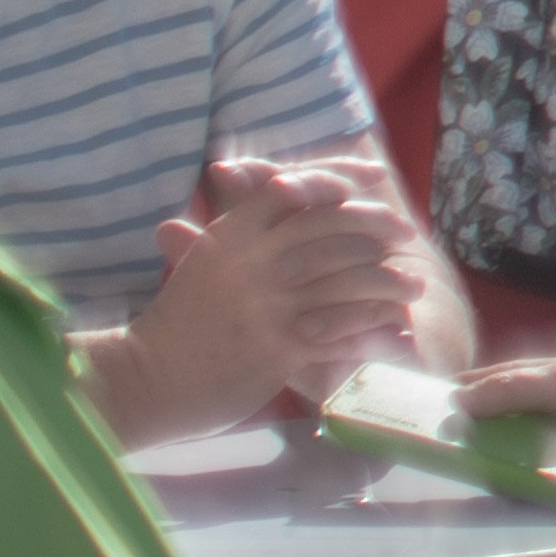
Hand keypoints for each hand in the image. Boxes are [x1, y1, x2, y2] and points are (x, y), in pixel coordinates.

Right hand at [107, 168, 414, 434]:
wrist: (143, 381)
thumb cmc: (177, 323)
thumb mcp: (204, 262)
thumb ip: (240, 226)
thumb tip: (282, 185)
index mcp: (229, 236)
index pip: (293, 186)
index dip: (339, 176)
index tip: (375, 175)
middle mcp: (250, 263)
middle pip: (332, 227)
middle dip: (377, 225)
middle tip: (406, 232)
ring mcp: (266, 306)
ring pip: (347, 277)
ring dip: (388, 280)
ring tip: (412, 286)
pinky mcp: (278, 349)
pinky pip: (342, 329)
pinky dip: (375, 328)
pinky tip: (397, 329)